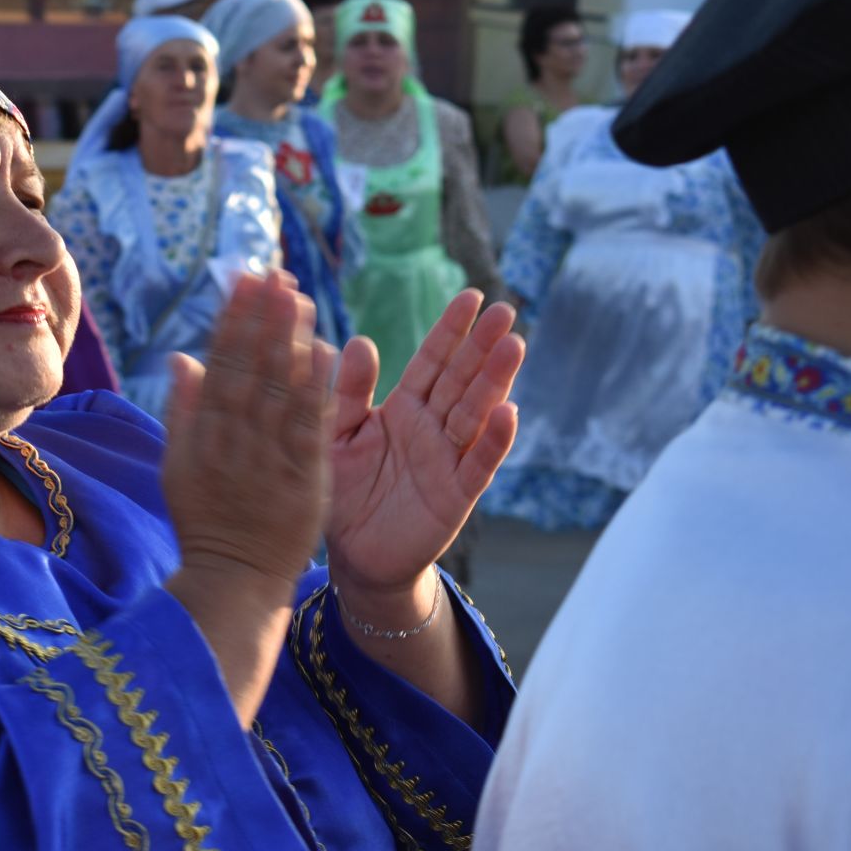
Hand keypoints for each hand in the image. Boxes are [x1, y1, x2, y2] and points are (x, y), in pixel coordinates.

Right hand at [160, 270, 337, 590]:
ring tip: (302, 298)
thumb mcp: (177, 465)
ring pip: (282, 388)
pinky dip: (318, 387)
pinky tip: (326, 350)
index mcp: (203, 434)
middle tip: (278, 275)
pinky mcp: (305, 479)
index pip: (221, 364)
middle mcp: (236, 440)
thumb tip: (181, 356)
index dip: (234, 320)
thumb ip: (183, 410)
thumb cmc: (204, 520)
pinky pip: (312, 425)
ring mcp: (271, 459)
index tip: (245, 282)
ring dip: (292, 340)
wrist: (234, 579)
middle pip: (252, 368)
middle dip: (265, 318)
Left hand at [326, 291, 522, 597]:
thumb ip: (347, 392)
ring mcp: (449, 459)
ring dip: (496, 381)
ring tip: (514, 346)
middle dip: (482, 345)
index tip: (472, 296)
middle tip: (506, 310)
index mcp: (404, 407)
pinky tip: (509, 412)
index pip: (433, 361)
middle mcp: (432, 427)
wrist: (353, 555)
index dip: (452, 330)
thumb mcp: (336, 435)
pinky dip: (494, 440)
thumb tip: (361, 340)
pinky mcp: (456, 495)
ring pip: (477, 412)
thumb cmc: (343, 491)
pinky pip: (478, 464)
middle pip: (462, 379)